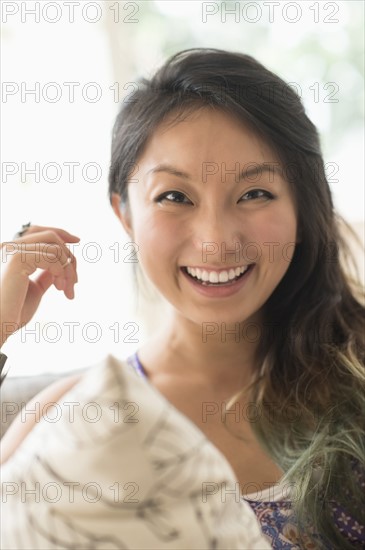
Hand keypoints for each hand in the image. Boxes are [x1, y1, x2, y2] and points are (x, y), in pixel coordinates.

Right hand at [0, 225, 78, 346]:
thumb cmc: (13, 312)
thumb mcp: (34, 289)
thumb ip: (45, 274)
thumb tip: (60, 264)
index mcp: (10, 252)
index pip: (38, 232)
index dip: (60, 233)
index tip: (77, 240)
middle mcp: (8, 247)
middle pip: (50, 236)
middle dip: (69, 257)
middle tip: (75, 282)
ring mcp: (11, 250)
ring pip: (55, 248)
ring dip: (68, 270)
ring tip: (67, 290)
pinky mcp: (16, 258)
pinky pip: (52, 256)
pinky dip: (61, 271)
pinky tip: (59, 289)